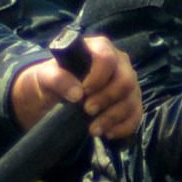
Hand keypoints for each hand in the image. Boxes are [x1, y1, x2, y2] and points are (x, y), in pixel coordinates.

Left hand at [10, 35, 141, 140]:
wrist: (57, 96)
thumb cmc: (53, 79)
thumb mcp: (45, 76)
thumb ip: (57, 78)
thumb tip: (77, 93)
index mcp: (100, 48)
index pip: (107, 58)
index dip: (98, 77)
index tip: (83, 92)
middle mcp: (120, 63)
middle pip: (126, 81)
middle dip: (107, 99)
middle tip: (88, 110)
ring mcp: (128, 84)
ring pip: (132, 100)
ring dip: (112, 117)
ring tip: (93, 129)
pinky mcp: (131, 102)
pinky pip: (136, 115)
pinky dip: (123, 127)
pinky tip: (107, 133)